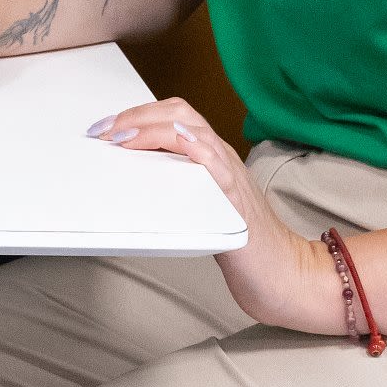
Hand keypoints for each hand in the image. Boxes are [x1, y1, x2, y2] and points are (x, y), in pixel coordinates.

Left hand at [87, 96, 341, 331]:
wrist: (283, 275)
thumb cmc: (241, 245)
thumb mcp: (202, 206)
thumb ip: (177, 186)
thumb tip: (131, 177)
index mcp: (213, 158)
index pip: (175, 115)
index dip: (138, 114)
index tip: (105, 128)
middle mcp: (222, 157)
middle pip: (179, 112)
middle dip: (136, 114)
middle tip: (103, 132)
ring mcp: (230, 173)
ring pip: (190, 128)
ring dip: (148, 127)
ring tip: (117, 140)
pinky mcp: (234, 197)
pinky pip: (209, 159)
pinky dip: (182, 147)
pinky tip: (158, 150)